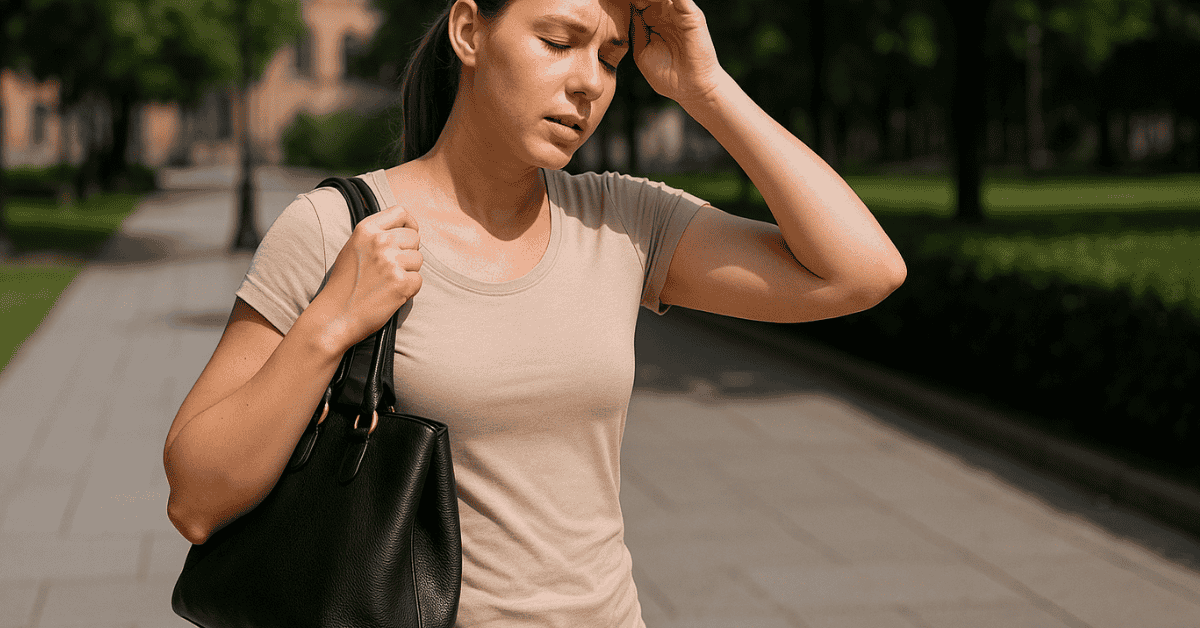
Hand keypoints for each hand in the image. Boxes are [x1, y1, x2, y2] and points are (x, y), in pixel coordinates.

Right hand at [310, 205, 422, 350]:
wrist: (335, 316)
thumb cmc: (344, 285)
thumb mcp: (353, 249)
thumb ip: (375, 235)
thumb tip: (404, 229)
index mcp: (366, 230)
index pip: (400, 212)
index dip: (409, 224)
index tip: (407, 236)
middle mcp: (379, 242)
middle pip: (414, 237)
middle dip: (408, 252)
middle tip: (391, 269)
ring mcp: (391, 262)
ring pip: (418, 260)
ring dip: (408, 272)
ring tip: (387, 283)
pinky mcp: (401, 283)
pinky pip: (418, 280)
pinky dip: (409, 289)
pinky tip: (390, 294)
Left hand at [629, 0, 725, 106]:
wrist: (691, 90)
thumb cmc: (667, 76)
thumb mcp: (642, 52)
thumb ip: (635, 31)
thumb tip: (628, 13)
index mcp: (653, 21)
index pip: (637, 2)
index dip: (625, 3)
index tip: (608, 2)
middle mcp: (666, 13)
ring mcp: (679, 13)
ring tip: (636, 1)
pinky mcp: (692, 15)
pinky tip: (648, 2)